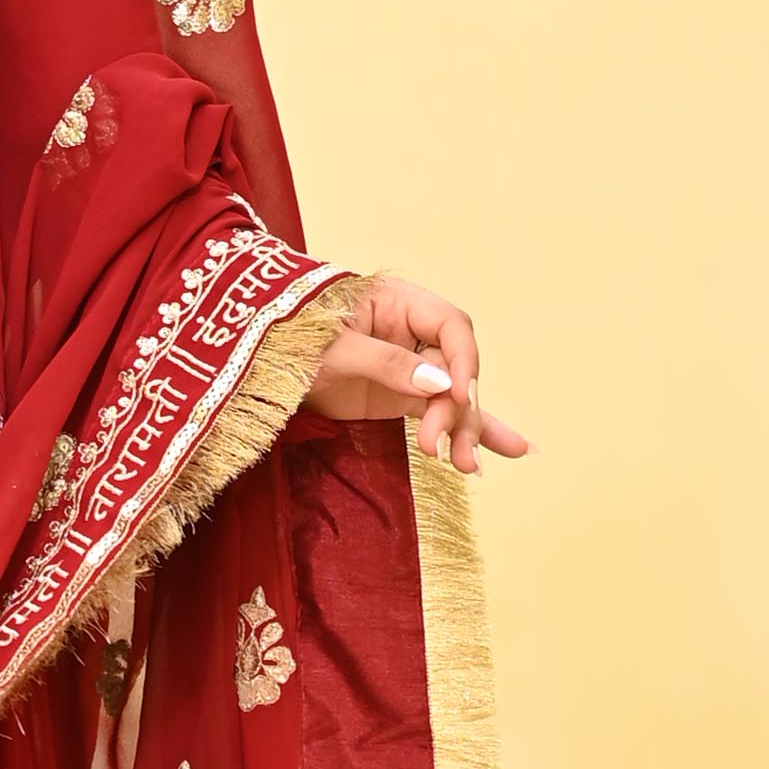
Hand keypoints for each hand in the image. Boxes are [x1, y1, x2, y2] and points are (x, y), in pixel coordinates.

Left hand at [304, 271, 523, 473]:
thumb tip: (436, 383)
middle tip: (440, 445)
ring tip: (467, 466)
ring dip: (462, 430)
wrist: (258, 362)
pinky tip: (510, 449)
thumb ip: (387, 363)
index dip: (462, 361)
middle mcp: (414, 332)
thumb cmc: (291, 339)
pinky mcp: (402, 396)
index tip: (457, 395)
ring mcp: (411, 366)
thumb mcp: (335, 348)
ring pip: (452, 397)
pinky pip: (442, 412)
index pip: (451, 326)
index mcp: (401, 302)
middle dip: (455, 409)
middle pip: (455, 368)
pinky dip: (469, 431)